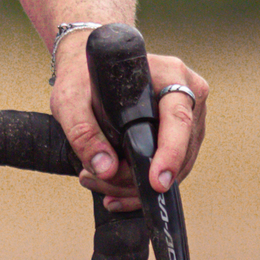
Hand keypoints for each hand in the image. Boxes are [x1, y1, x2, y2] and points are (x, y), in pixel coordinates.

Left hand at [51, 36, 206, 208]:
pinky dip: (142, 184)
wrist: (87, 68)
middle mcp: (186, 94)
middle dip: (138, 178)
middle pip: (177, 151)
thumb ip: (83, 131)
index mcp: (169, 74)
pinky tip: (116, 191)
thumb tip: (105, 168)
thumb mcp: (71, 98)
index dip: (170, 153)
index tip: (156, 180)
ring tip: (100, 183)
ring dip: (137, 185)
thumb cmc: (83, 75)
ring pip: (175, 167)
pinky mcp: (182, 136)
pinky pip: (170, 169)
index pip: (178, 118)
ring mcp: (189, 116)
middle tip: (101, 181)